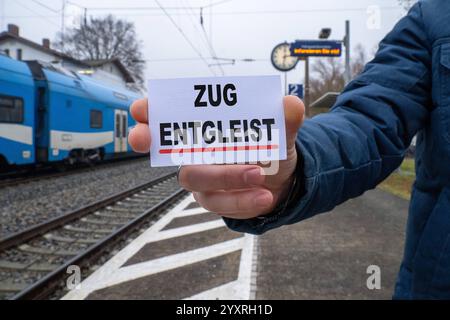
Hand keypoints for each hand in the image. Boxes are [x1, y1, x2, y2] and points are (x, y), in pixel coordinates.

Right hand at [128, 96, 304, 218]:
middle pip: (167, 149)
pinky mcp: (213, 200)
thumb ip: (284, 119)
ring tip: (258, 176)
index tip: (141, 109)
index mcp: (209, 127)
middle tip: (145, 139)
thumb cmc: (272, 150)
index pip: (172, 116)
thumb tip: (290, 104)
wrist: (284, 181)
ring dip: (224, 176)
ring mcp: (203, 178)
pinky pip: (219, 202)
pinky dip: (241, 199)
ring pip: (196, 178)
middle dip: (153, 141)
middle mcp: (198, 152)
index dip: (151, 111)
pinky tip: (264, 196)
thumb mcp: (282, 133)